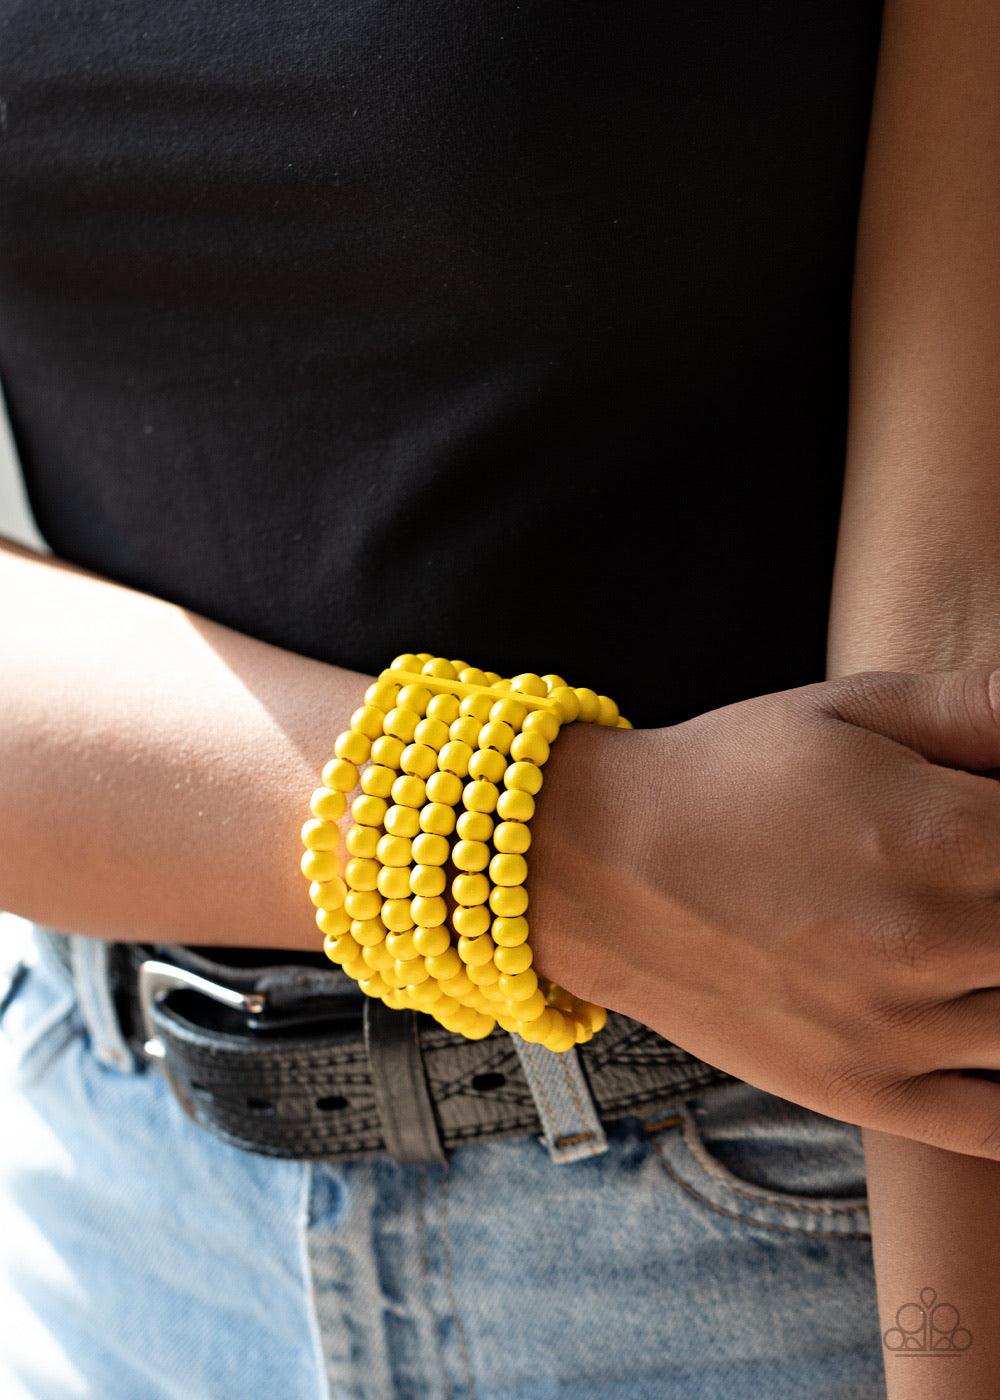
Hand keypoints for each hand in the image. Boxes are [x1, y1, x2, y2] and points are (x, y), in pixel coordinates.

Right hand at [529, 666, 999, 1159]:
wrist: (598, 864)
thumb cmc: (724, 776)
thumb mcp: (850, 709)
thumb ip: (978, 708)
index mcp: (947, 837)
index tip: (997, 831)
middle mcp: (935, 943)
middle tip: (979, 885)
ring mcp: (900, 1031)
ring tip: (968, 941)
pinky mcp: (863, 1092)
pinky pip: (995, 1126)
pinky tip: (986, 1032)